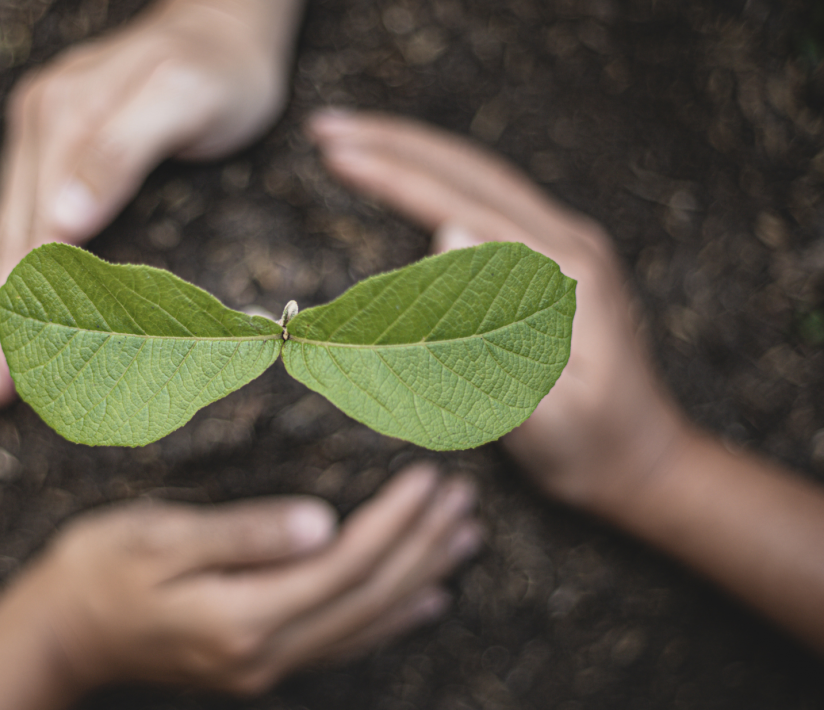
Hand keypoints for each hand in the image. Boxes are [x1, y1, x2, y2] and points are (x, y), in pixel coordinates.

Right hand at [0, 0, 302, 406]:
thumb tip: (60, 222)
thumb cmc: (217, 69)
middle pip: (6, 239)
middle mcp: (39, 125)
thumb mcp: (182, 98)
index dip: (19, 304)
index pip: (30, 231)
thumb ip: (122, 151)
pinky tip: (4, 312)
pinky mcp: (52, 146)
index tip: (15, 369)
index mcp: (62, 118)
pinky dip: (11, 273)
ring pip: (5, 233)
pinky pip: (21, 218)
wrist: (223, 25)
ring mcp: (40, 134)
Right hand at [35, 462, 480, 695]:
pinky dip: (392, 619)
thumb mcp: (160, 539)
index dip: (395, 521)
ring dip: (420, 578)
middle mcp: (266, 653)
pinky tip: (425, 600)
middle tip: (465, 499)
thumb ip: (243, 534)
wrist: (61, 634)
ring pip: (366, 622)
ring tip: (465, 539)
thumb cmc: (99, 570)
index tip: (431, 476)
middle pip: (368, 597)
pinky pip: (344, 644)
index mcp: (244, 616)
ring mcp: (265, 666)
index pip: (345, 565)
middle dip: (422, 546)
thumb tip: (323, 523)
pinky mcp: (260, 663)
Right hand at [307, 111, 693, 515]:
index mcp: (563, 273)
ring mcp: (562, 247)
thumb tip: (448, 233)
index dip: (394, 175)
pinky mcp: (551, 261)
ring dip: (412, 152)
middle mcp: (566, 243)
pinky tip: (407, 176)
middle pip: (468, 168)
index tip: (335, 154)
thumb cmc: (588, 445)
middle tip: (324, 126)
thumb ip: (493, 335)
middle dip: (392, 140)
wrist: (641, 460)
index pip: (461, 203)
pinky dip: (436, 178)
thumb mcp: (543, 411)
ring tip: (350, 141)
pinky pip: (486, 199)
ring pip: (477, 176)